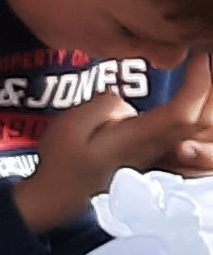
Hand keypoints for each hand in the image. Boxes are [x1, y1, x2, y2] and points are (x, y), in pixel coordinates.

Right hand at [17, 50, 212, 233]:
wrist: (57, 196)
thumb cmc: (61, 162)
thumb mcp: (70, 128)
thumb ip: (102, 106)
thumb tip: (125, 100)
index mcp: (138, 138)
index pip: (182, 113)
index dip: (198, 85)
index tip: (199, 57)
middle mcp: (156, 147)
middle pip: (203, 122)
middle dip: (211, 91)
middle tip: (207, 61)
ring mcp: (158, 152)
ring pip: (201, 130)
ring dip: (209, 103)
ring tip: (206, 74)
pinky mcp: (154, 153)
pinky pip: (191, 134)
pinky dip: (201, 114)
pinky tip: (197, 98)